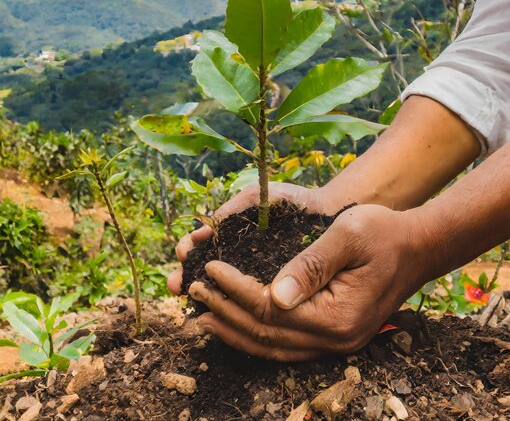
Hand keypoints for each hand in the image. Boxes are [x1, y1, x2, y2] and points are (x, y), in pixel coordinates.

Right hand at [167, 182, 338, 294]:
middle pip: (206, 272)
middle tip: (176, 285)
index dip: (189, 250)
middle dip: (188, 278)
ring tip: (192, 297)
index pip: (202, 247)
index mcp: (231, 237)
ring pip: (226, 292)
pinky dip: (238, 307)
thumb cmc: (291, 201)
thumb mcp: (257, 200)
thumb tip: (201, 235)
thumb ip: (231, 213)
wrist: (329, 211)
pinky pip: (254, 303)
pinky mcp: (276, 294)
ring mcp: (256, 277)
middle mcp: (239, 259)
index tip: (183, 253)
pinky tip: (226, 313)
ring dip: (207, 296)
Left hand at [188, 204, 427, 360]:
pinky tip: (238, 327)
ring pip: (274, 348)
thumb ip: (310, 265)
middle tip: (193, 292)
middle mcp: (336, 340)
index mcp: (338, 316)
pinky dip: (258, 338)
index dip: (236, 289)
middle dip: (227, 311)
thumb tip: (273, 295)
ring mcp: (336, 344)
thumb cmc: (384, 233)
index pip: (271, 308)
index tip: (210, 269)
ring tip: (202, 317)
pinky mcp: (335, 338)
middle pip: (268, 334)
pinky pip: (288, 347)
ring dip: (236, 332)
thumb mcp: (347, 235)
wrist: (417, 248)